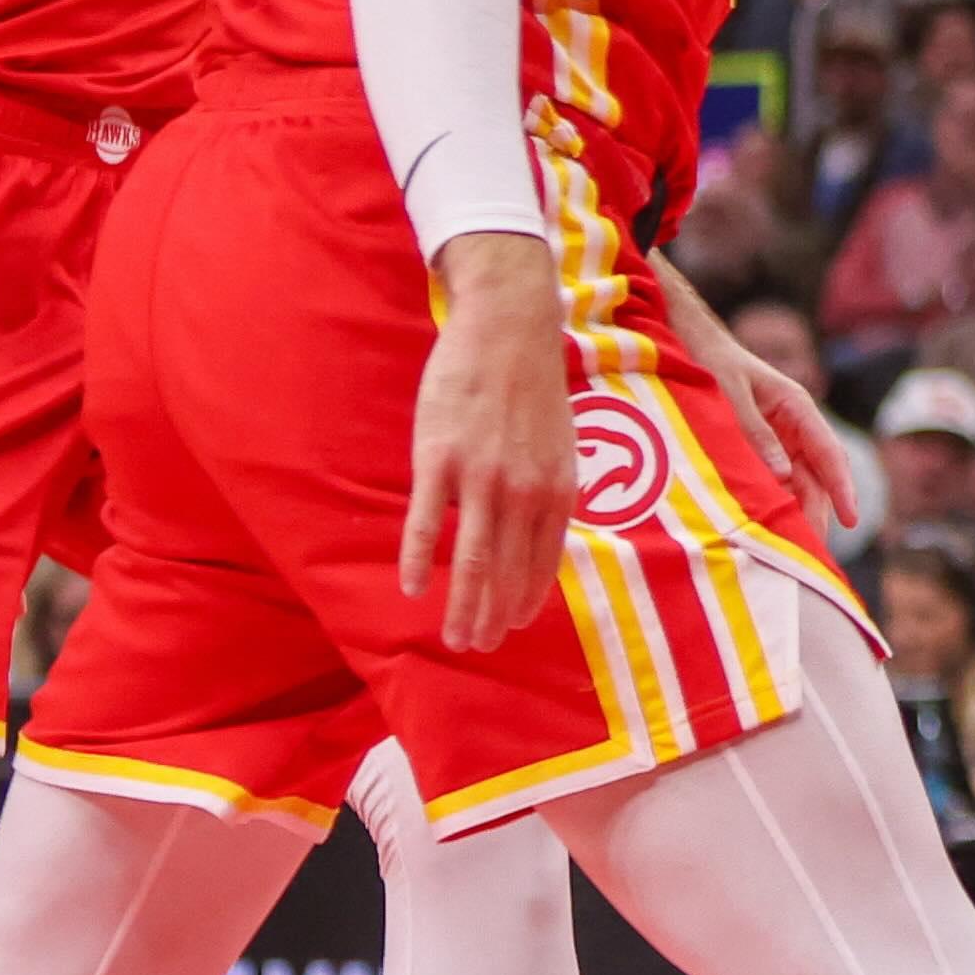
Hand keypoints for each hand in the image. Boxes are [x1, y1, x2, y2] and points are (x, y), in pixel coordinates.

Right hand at [400, 236, 578, 652]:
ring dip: (461, 606)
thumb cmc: (532, 388)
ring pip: (470, 560)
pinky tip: (412, 589)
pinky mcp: (440, 460)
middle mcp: (524, 491)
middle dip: (492, 617)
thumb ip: (551, 492)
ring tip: (452, 638)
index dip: (526, 600)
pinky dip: (418, 561)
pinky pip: (426, 523)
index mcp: (557, 488)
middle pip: (505, 573)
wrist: (510, 328)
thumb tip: (544, 535)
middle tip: (478, 647)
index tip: (512, 627)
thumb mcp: (562, 445)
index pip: (543, 563)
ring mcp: (481, 477)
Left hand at [663, 258, 861, 542]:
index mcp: (795, 406)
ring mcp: (777, 438)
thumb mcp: (728, 395)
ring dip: (798, 513)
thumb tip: (782, 476)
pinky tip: (770, 531)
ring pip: (798, 483)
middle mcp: (792, 425)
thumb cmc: (709, 362)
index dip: (841, 488)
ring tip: (793, 552)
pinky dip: (777, 504)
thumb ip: (754, 433)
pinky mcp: (758, 449)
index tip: (851, 521)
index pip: (828, 452)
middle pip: (817, 475)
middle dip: (820, 513)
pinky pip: (775, 481)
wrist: (685, 343)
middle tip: (813, 555)